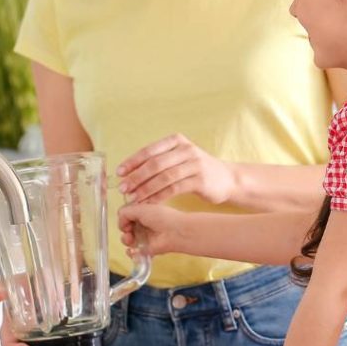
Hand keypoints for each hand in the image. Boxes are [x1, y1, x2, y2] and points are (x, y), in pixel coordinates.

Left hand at [117, 134, 232, 204]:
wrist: (227, 178)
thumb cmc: (197, 170)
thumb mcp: (180, 158)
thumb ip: (160, 162)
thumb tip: (130, 173)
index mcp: (177, 141)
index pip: (150, 150)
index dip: (133, 161)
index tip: (119, 173)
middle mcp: (186, 149)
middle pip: (156, 164)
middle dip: (137, 177)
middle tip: (123, 188)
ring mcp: (195, 164)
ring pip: (164, 177)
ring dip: (145, 189)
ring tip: (133, 199)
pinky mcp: (200, 180)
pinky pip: (174, 189)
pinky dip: (158, 197)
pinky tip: (149, 204)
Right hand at [118, 201, 186, 255]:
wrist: (175, 232)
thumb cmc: (161, 217)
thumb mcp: (141, 208)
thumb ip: (126, 212)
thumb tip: (120, 220)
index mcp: (144, 212)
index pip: (128, 215)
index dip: (124, 218)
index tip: (126, 220)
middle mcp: (145, 224)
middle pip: (126, 228)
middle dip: (124, 230)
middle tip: (128, 231)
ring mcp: (146, 237)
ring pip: (128, 240)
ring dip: (126, 240)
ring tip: (130, 240)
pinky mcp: (147, 249)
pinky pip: (134, 252)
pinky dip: (131, 253)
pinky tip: (132, 250)